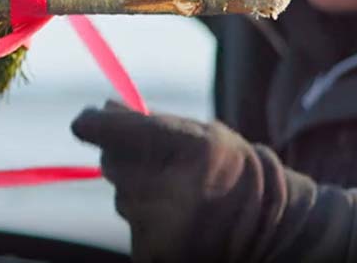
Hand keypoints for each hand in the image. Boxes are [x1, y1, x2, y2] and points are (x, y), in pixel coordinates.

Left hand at [71, 101, 288, 261]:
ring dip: (139, 193)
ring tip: (179, 198)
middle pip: (110, 163)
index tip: (85, 122)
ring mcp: (160, 228)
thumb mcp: (199, 133)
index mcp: (187, 147)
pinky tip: (177, 222)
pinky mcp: (152, 255)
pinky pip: (133, 227)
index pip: (109, 131)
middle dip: (125, 159)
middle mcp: (170, 189)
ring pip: (121, 198)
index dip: (93, 124)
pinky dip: (147, 223)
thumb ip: (147, 122)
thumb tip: (100, 109)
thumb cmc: (229, 169)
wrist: (270, 228)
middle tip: (159, 165)